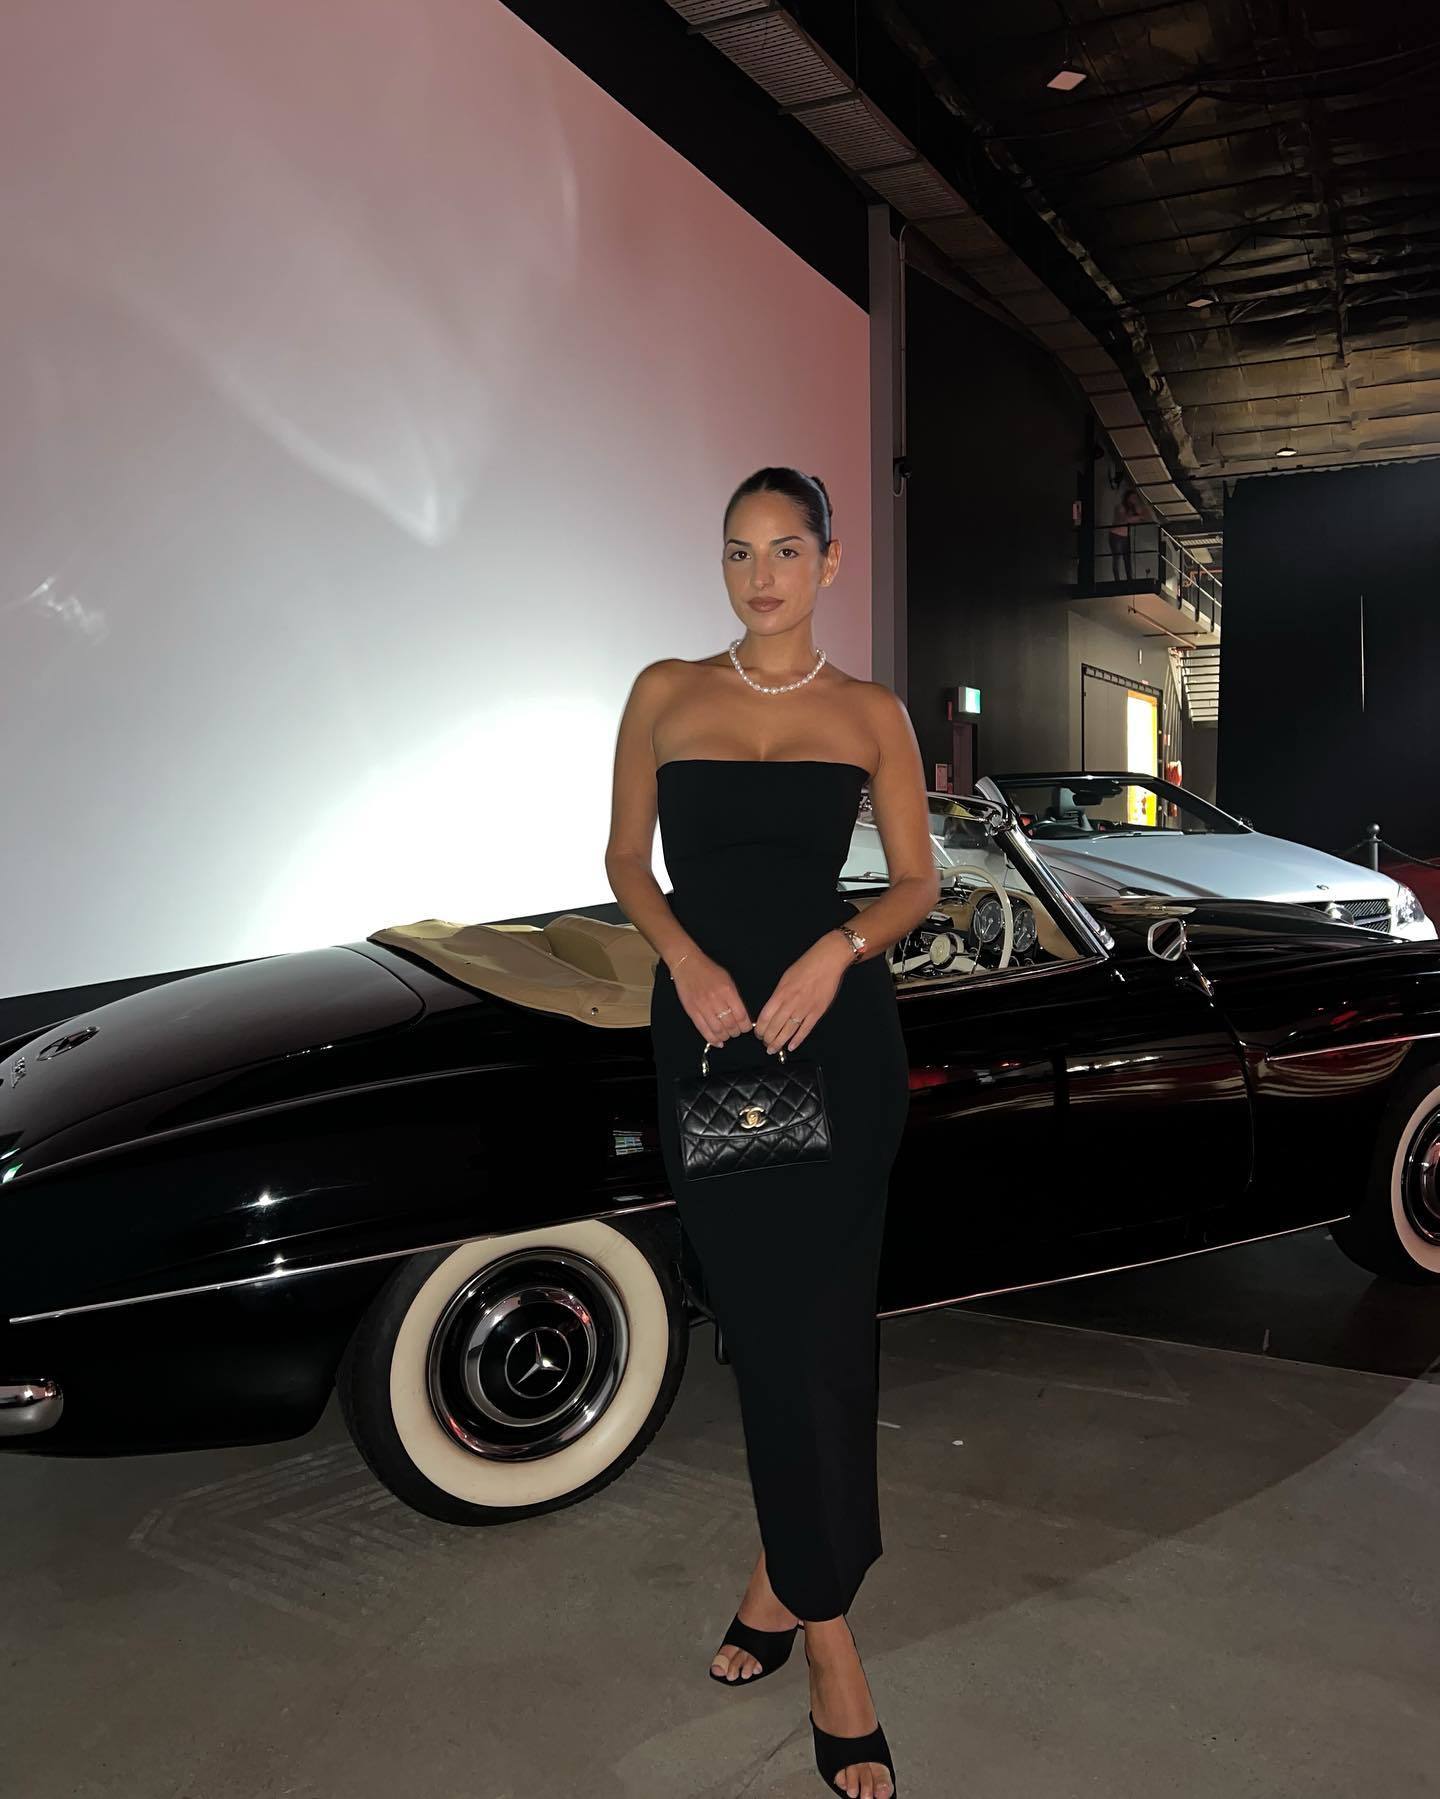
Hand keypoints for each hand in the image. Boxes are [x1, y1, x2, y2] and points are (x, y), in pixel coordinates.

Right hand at [672, 951, 752, 1045]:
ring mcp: (703, 1007)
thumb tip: (742, 1016)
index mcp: (728, 991)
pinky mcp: (692, 1011)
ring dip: (725, 1036)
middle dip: (736, 1032)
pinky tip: (718, 1042)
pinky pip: (704, 1030)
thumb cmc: (709, 971)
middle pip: (730, 1025)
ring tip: (727, 1035)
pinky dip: (712, 1039)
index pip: (741, 1015)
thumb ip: (735, 997)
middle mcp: (716, 1000)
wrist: (688, 965)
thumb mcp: (727, 980)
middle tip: (737, 1032)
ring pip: (718, 1030)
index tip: (747, 1028)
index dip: (746, 1026)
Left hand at [753, 933, 851, 1053]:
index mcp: (780, 994)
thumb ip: (778, 995)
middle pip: (775, 1026)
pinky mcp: (817, 1013)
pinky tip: (791, 1046)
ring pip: (788, 1031)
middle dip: (767, 1038)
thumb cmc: (805, 966)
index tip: (757, 1033)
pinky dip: (797, 1040)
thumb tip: (772, 1010)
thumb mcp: (785, 978)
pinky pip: (805, 1030)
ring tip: (773, 1049)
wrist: (826, 962)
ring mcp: (804, 1009)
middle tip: (765, 1044)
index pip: (765, 1017)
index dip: (759, 1028)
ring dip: (779, 1042)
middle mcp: (790, 1003)